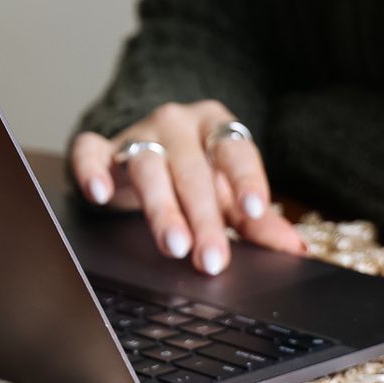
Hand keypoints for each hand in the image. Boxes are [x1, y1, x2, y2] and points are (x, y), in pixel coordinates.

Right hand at [70, 100, 307, 275]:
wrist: (147, 151)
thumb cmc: (196, 176)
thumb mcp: (228, 196)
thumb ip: (257, 222)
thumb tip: (294, 249)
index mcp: (216, 127)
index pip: (235, 149)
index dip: (245, 179)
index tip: (255, 210)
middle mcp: (177, 123)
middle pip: (192, 170)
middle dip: (204, 218)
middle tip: (212, 259)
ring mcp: (136, 133)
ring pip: (148, 166)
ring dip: (161, 207)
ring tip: (174, 245)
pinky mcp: (100, 147)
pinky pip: (89, 151)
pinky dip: (92, 170)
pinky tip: (99, 194)